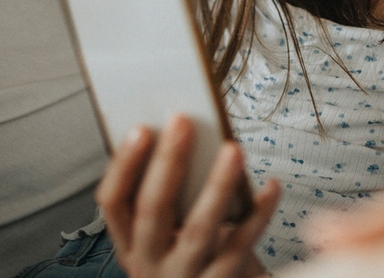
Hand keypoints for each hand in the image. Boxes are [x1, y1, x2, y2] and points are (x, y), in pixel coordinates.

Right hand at [100, 115, 279, 277]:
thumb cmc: (188, 255)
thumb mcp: (163, 234)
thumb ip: (167, 196)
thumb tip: (183, 134)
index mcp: (129, 243)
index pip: (112, 202)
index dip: (123, 164)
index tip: (140, 128)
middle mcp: (149, 263)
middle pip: (152, 210)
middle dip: (167, 162)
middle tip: (182, 121)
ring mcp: (184, 275)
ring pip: (198, 229)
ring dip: (217, 185)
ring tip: (232, 149)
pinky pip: (242, 245)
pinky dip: (259, 213)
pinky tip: (271, 186)